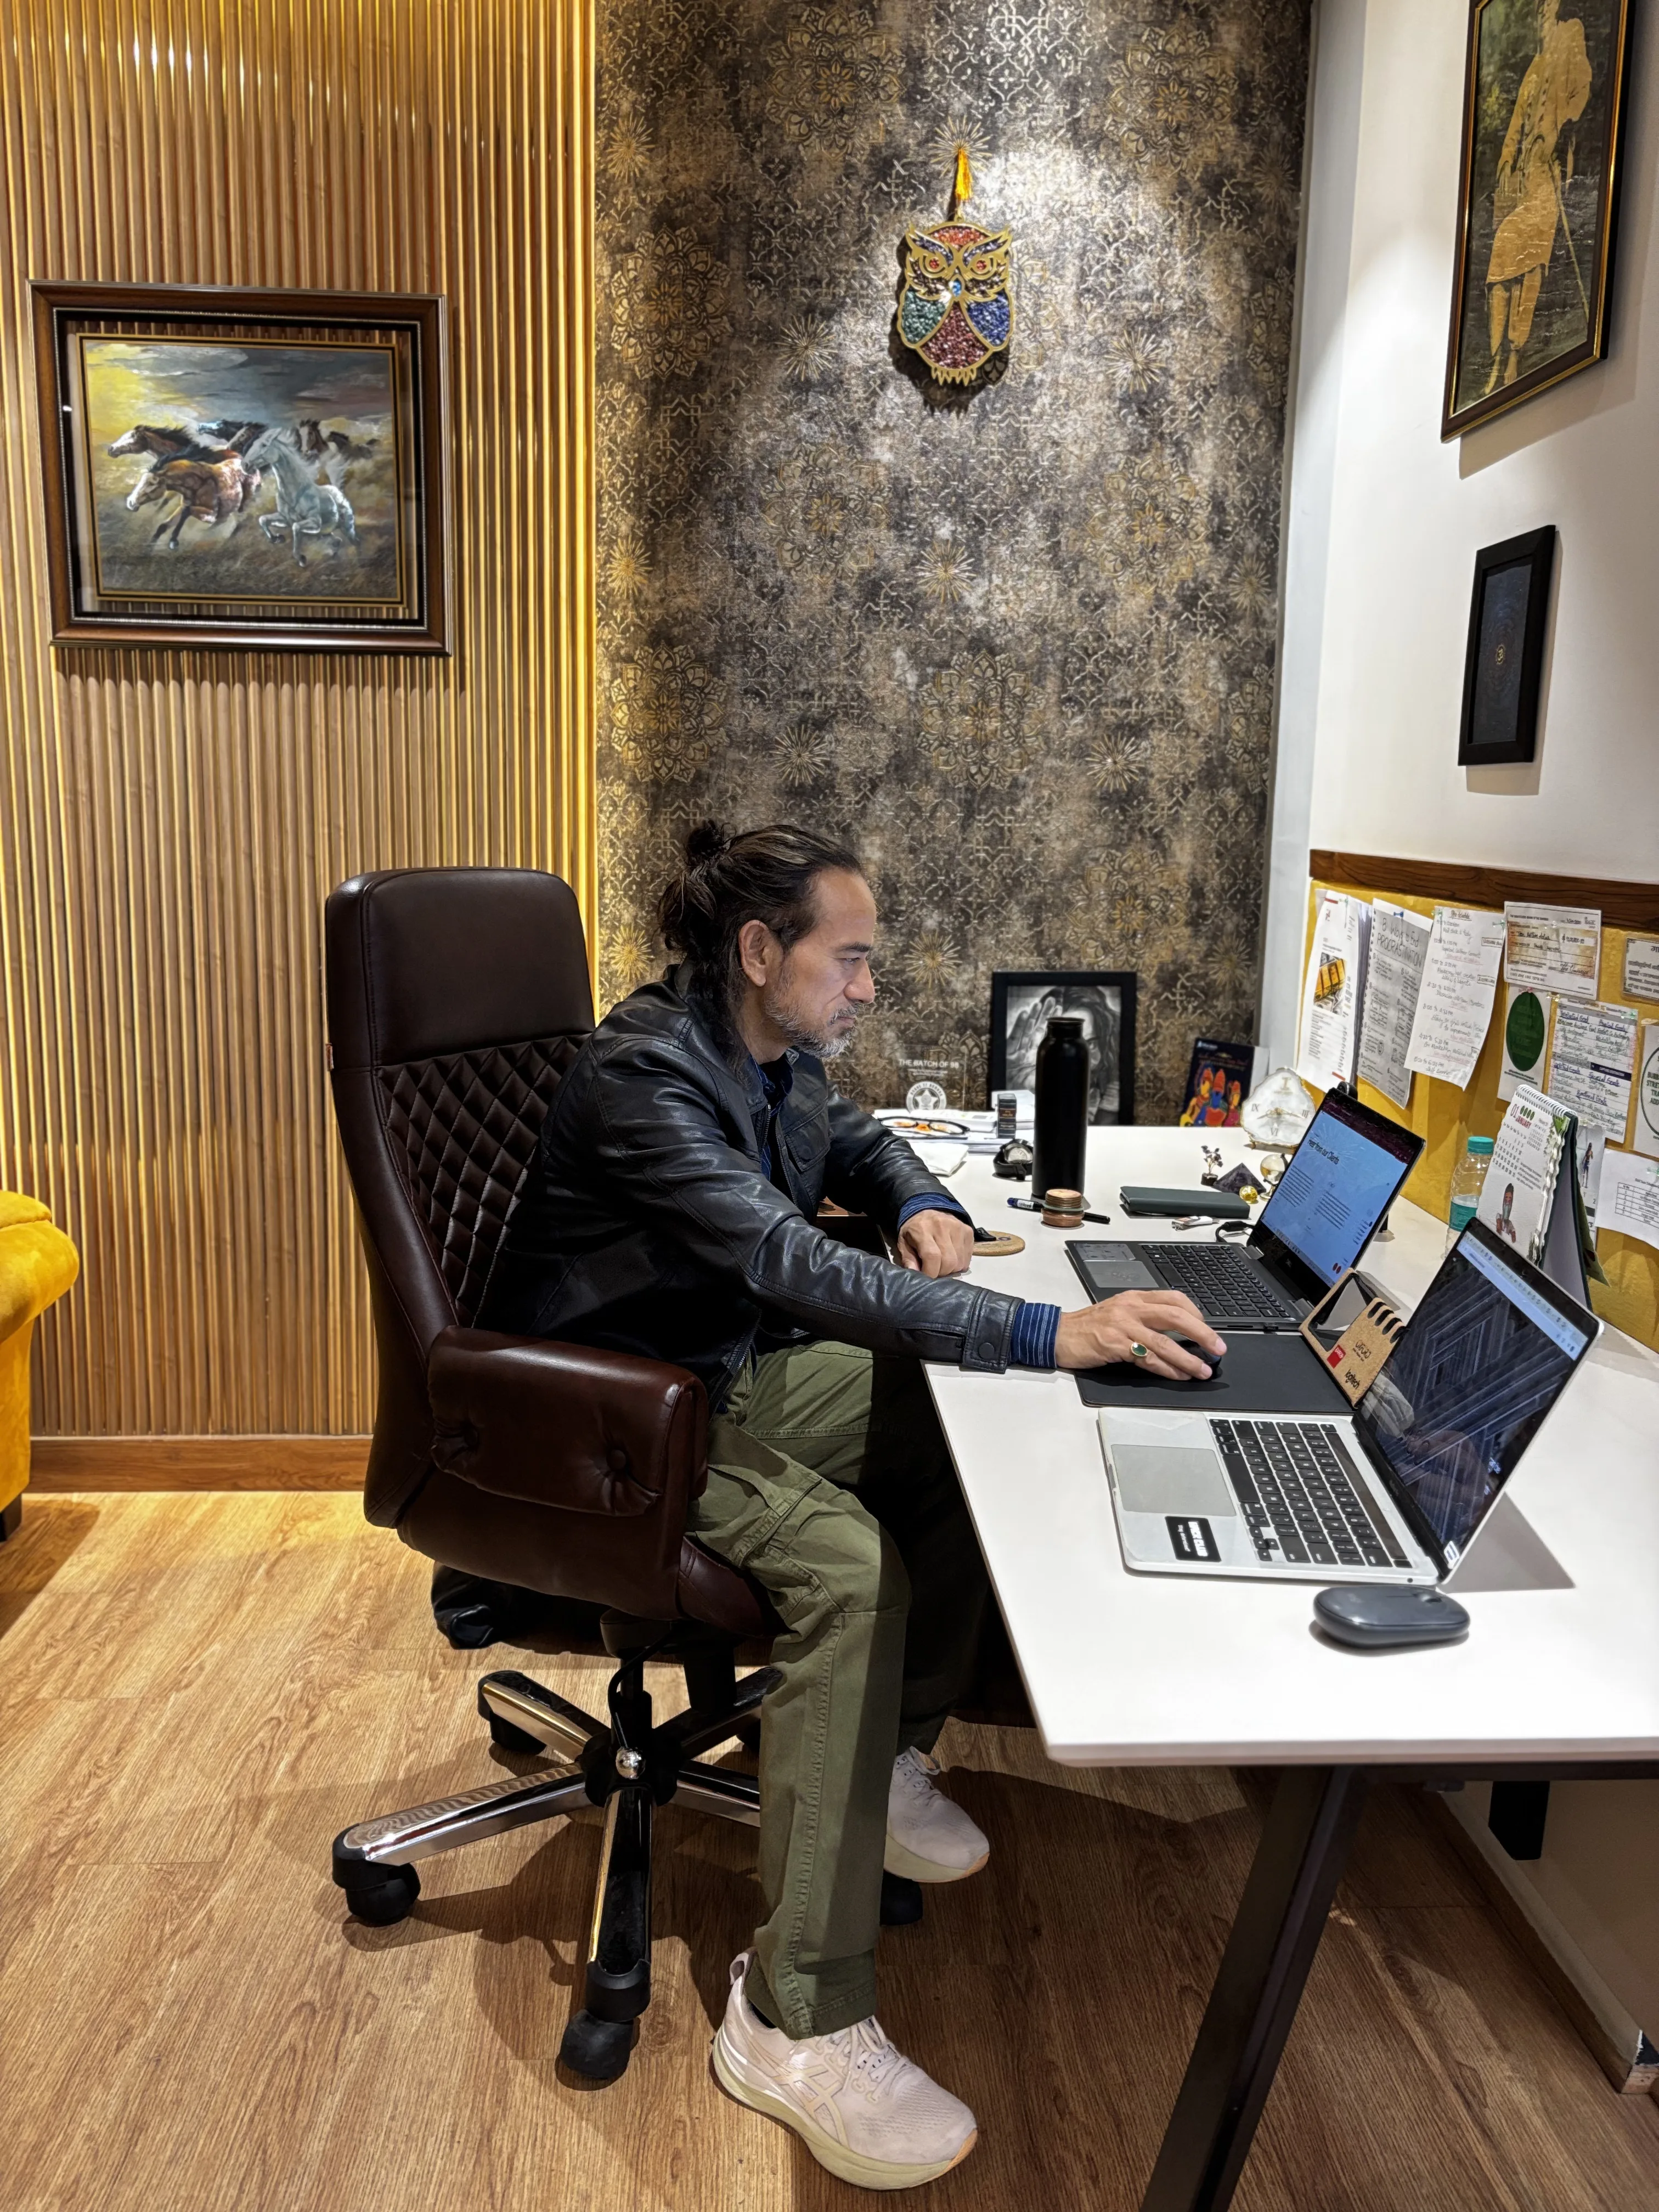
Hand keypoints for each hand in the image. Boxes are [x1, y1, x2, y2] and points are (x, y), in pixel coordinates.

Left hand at [897, 1208, 975, 1278]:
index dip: (931, 1272)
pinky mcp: (968, 1231)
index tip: (927, 1277)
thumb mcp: (903, 1243)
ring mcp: (958, 1227)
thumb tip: (915, 1274)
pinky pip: (968, 1257)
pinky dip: (960, 1263)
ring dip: (951, 1269)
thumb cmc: (913, 1230)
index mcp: (923, 1229)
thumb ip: (908, 1259)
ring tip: (942, 1263)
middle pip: (949, 1261)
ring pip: (960, 1261)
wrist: (924, 1211)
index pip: (932, 1256)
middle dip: (941, 1272)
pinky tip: (952, 1257)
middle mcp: (942, 1226)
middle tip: (934, 1270)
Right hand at [1054, 1292, 1225, 1379]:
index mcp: (1134, 1298)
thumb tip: (1177, 1335)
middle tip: (1218, 1348)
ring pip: (1165, 1341)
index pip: (1174, 1299)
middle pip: (1176, 1316)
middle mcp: (1131, 1307)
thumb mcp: (1119, 1313)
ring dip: (1188, 1358)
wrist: (1056, 1334)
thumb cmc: (1087, 1327)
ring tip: (1202, 1370)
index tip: (1208, 1329)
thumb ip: (1145, 1318)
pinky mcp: (1114, 1344)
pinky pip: (1147, 1357)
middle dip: (1202, 1334)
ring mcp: (1122, 1325)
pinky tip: (1178, 1375)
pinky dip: (1167, 1368)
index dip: (1196, 1314)